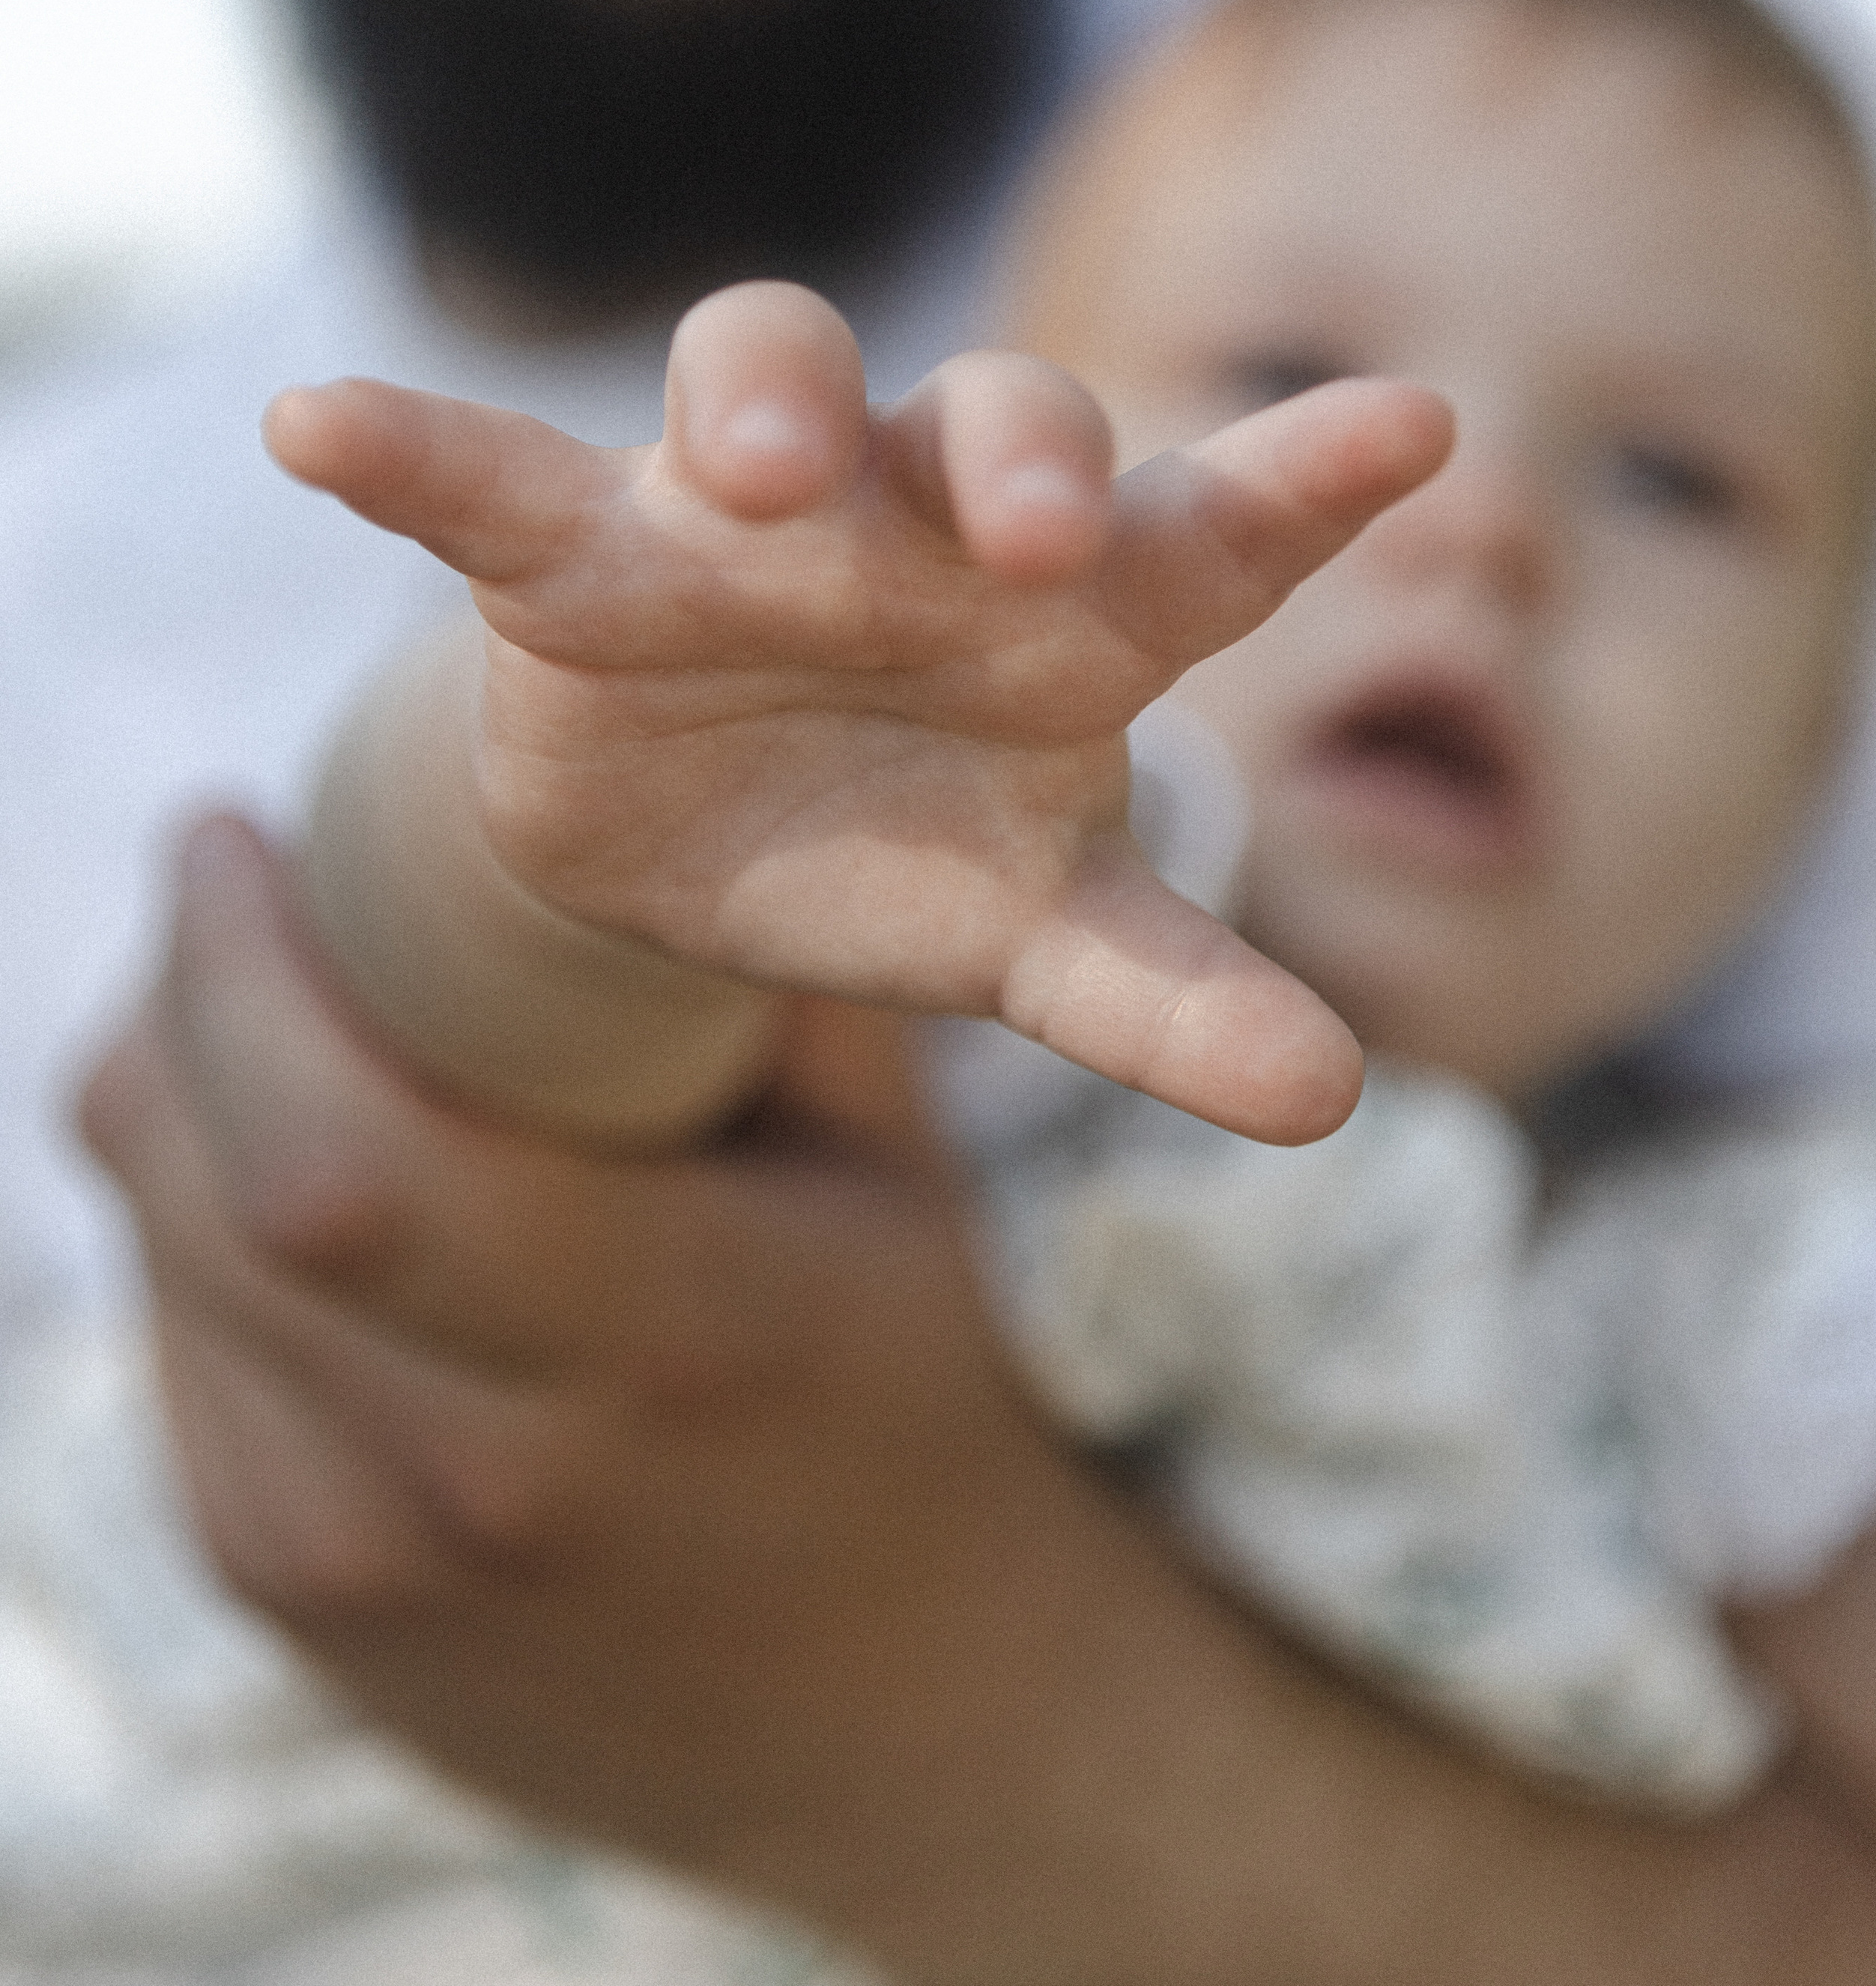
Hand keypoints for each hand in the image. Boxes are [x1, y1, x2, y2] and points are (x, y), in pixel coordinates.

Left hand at [80, 822, 1875, 1985]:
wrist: (1003, 1796)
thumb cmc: (995, 1442)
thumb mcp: (936, 1211)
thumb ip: (860, 1024)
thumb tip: (837, 795)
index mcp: (619, 1352)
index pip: (324, 1137)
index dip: (239, 957)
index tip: (230, 802)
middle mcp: (467, 1489)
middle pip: (206, 1202)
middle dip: (168, 1017)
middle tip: (179, 873)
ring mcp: (389, 1597)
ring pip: (175, 1313)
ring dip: (157, 1141)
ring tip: (177, 999)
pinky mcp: (362, 1654)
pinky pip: (202, 1432)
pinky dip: (184, 1289)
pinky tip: (217, 1195)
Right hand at [267, 279, 1450, 1141]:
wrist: (708, 830)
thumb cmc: (914, 847)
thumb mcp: (1044, 935)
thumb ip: (1172, 1000)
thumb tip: (1336, 1098)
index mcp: (1077, 606)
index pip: (1214, 524)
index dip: (1311, 475)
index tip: (1423, 428)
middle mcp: (926, 519)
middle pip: (989, 424)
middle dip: (1015, 454)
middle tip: (1041, 538)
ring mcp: (745, 519)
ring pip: (768, 379)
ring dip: (769, 402)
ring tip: (753, 472)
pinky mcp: (575, 553)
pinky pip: (487, 477)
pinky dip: (410, 451)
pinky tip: (312, 424)